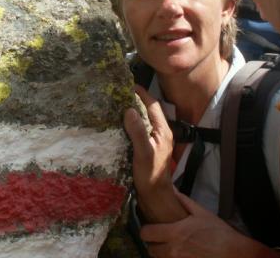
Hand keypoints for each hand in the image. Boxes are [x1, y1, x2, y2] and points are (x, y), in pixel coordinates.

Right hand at [124, 86, 185, 221]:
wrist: (154, 196)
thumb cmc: (150, 174)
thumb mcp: (143, 152)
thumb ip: (138, 131)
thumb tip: (129, 110)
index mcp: (162, 130)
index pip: (153, 105)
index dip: (142, 93)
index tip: (128, 85)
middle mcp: (160, 132)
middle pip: (149, 110)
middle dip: (136, 99)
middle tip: (119, 92)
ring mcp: (154, 140)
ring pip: (144, 119)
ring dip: (133, 110)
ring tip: (117, 104)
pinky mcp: (148, 147)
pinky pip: (139, 129)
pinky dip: (131, 122)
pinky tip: (119, 123)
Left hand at [141, 192, 277, 257]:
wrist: (234, 253)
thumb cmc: (219, 233)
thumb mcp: (201, 213)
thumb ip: (184, 202)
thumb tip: (173, 190)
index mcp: (175, 232)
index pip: (147, 233)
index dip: (146, 231)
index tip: (150, 228)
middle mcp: (173, 250)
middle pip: (150, 250)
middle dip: (153, 244)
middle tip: (160, 239)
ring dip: (162, 254)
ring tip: (170, 248)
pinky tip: (180, 254)